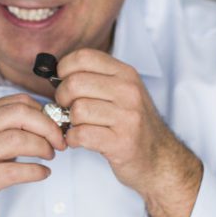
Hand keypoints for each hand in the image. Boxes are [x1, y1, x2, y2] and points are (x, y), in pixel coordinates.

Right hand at [0, 93, 65, 216]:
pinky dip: (36, 171)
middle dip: (47, 127)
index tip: (56, 126)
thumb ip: (11, 128)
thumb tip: (50, 120)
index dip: (43, 112)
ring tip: (51, 156)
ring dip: (43, 148)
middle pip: (19, 115)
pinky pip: (15, 171)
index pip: (17, 102)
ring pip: (18, 140)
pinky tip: (43, 173)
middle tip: (59, 142)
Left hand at [55, 49, 202, 216]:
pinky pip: (81, 134)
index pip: (84, 57)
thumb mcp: (122, 93)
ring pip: (77, 110)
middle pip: (75, 84)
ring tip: (77, 127)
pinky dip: (73, 139)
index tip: (63, 82)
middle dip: (62, 99)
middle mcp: (129, 91)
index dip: (64, 69)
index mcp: (126, 74)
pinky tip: (79, 140)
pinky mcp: (122, 142)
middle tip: (66, 109)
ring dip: (69, 122)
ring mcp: (128, 117)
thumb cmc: (133, 125)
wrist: (160, 159)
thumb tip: (55, 74)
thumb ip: (96, 79)